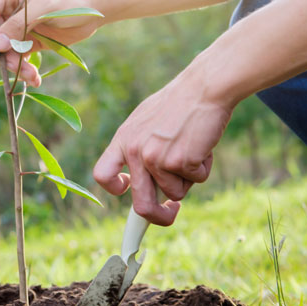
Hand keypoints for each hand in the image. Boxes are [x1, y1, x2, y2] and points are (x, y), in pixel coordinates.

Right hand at [0, 0, 103, 85]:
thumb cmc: (70, 0)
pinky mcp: (27, 41)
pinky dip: (24, 69)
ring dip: (15, 65)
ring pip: (4, 51)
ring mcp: (17, 27)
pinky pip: (17, 58)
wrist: (94, 10)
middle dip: (3, 54)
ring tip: (32, 76)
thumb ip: (19, 24)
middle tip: (16, 67)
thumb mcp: (45, 7)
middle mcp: (8, 9)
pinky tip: (35, 78)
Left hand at [92, 69, 232, 224]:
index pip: (102, 175)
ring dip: (189, 177)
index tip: (128, 190)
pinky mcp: (181, 162)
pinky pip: (197, 180)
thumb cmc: (179, 103)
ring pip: (176, 192)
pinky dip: (204, 167)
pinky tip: (203, 144)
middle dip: (158, 217)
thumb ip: (139, 147)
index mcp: (123, 140)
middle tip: (171, 213)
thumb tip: (142, 181)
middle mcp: (136, 152)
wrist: (204, 88)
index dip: (114, 188)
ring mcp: (157, 158)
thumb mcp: (145, 121)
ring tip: (193, 147)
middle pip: (141, 204)